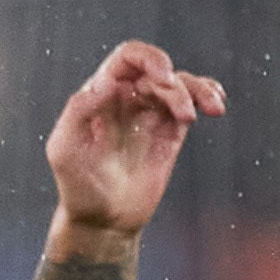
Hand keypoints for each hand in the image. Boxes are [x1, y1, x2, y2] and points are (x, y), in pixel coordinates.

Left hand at [44, 42, 226, 237]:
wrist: (102, 221)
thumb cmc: (77, 186)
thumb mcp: (65, 149)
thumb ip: (79, 112)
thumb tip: (107, 83)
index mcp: (100, 93)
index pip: (127, 58)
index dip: (148, 58)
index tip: (162, 75)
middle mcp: (127, 97)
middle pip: (159, 69)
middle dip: (173, 82)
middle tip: (180, 110)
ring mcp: (149, 113)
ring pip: (180, 84)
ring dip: (195, 90)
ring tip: (204, 112)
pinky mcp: (169, 132)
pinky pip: (190, 104)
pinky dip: (205, 96)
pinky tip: (215, 104)